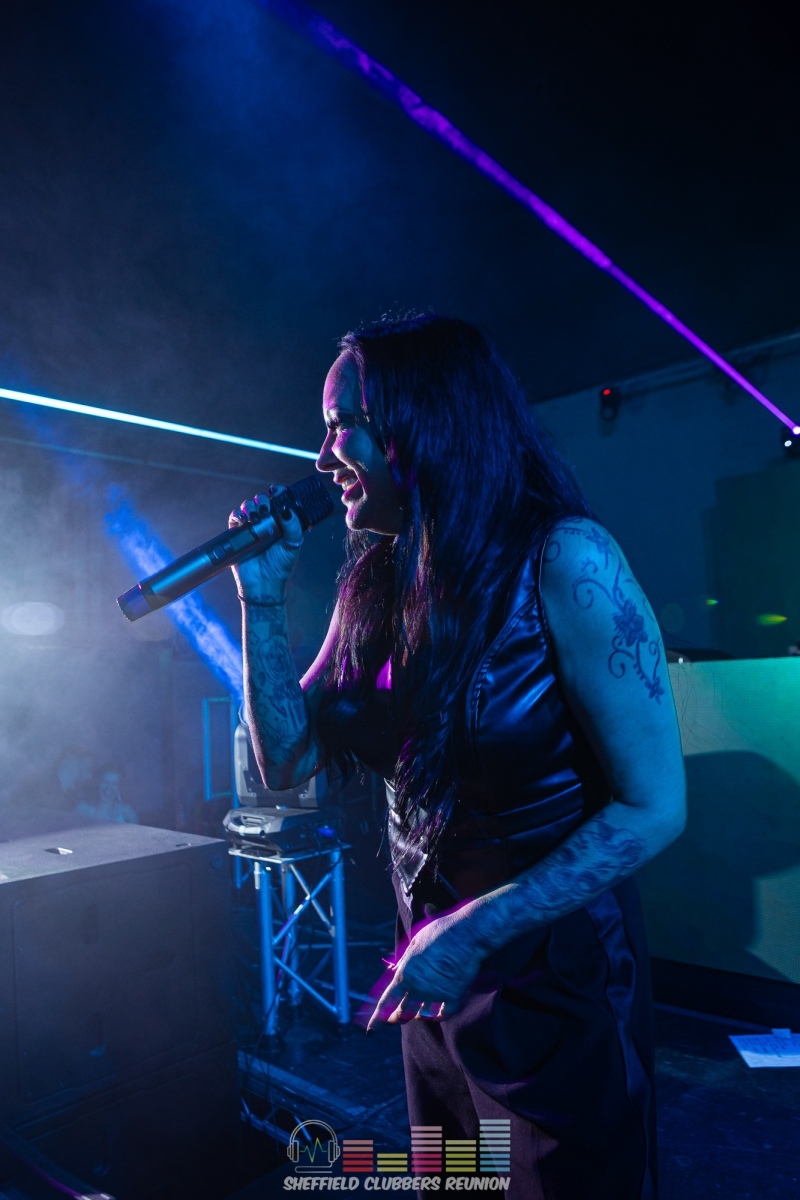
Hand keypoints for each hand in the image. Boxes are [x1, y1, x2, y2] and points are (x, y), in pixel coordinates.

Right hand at [228, 484, 303, 597]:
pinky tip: (243, 519)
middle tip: (265, 509)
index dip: (277, 492)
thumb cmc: (280, 566)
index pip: (279, 500)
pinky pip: (235, 517)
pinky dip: (238, 514)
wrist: (262, 583)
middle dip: (262, 500)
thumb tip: (287, 509)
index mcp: (281, 522)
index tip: (276, 490)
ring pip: (248, 506)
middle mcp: (266, 522)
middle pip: (261, 500)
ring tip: (254, 517)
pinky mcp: (238, 533)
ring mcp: (251, 527)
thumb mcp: (292, 545)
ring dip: (250, 506)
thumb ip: (293, 527)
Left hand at [365, 908, 484, 1029]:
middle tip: (396, 1017)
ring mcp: (436, 995)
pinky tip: (438, 1012)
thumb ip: (405, 961)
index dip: (378, 1018)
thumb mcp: (415, 943)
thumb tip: (396, 970)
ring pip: (422, 1015)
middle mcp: (418, 988)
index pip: (386, 1001)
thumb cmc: (439, 933)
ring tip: (418, 1008)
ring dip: (417, 1013)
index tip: (371, 1030)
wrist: (465, 934)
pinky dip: (439, 1015)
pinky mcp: (454, 997)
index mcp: (405, 974)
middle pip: (402, 1013)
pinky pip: (443, 1015)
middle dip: (397, 1017)